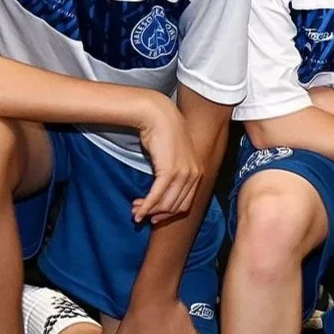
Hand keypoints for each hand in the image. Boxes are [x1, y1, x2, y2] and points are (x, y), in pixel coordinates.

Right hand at [132, 99, 201, 225]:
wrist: (159, 116)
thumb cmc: (164, 134)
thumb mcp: (176, 157)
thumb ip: (175, 174)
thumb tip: (163, 194)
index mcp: (198, 172)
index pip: (186, 204)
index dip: (168, 214)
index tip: (155, 217)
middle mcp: (194, 174)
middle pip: (175, 206)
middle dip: (156, 214)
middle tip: (140, 213)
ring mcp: (183, 173)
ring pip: (166, 203)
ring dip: (149, 210)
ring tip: (135, 210)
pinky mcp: (169, 171)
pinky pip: (157, 196)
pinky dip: (147, 206)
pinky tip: (138, 210)